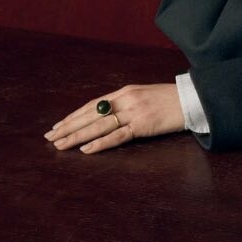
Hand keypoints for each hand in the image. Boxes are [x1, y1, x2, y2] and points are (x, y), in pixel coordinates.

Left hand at [43, 83, 184, 153]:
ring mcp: (134, 112)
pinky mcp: (143, 125)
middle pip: (90, 115)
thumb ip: (125, 103)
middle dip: (68, 126)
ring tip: (61, 145)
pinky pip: (118, 136)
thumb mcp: (143, 96)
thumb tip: (106, 114)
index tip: (58, 125)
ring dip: (77, 136)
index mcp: (125, 92)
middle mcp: (125, 100)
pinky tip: (86, 149)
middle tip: (50, 137)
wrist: (192, 99)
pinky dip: (101, 143)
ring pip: (99, 125)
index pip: (92, 105)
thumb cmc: (169, 100)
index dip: (74, 116)